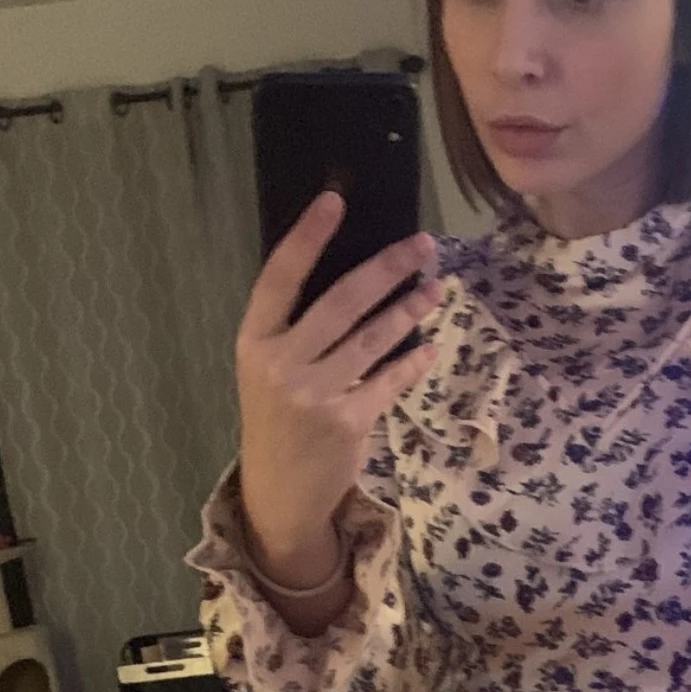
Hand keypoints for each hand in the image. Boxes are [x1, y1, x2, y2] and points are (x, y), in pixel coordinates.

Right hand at [234, 194, 443, 577]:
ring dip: (409, 308)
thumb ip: (294, 328)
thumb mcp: (267, 369)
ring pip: (373, 338)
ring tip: (435, 287)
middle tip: (421, 244)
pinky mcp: (349, 422)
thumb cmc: (276, 419)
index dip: (307, 237)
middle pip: (341, 301)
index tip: (335, 200)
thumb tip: (353, 276)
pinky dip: (412, 361)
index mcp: (255, 341)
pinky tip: (430, 345)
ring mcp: (316, 395)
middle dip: (387, 268)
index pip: (280, 277)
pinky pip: (389, 380)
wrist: (279, 491)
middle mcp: (282, 364)